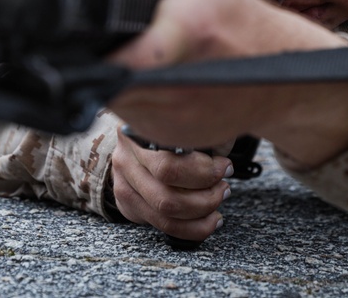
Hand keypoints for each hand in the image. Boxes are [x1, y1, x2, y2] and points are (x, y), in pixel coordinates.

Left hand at [101, 0, 347, 169]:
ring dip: (119, 74)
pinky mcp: (168, 138)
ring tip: (150, 53)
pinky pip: (130, 116)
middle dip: (106, 51)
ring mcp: (167, 119)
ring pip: (111, 97)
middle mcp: (168, 87)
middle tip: (133, 33)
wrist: (282, 71)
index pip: (101, 53)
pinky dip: (137, 96)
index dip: (92, 39)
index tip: (101, 26)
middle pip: (99, 73)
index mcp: (172, 39)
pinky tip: (160, 77)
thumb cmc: (238, 18)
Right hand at [110, 127, 233, 240]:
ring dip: (199, 216)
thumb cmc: (183, 123)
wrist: (152, 129)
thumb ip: (208, 137)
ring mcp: (122, 183)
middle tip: (224, 188)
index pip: (169, 166)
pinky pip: (160, 224)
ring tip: (218, 201)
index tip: (225, 167)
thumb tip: (224, 166)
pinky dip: (190, 227)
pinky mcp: (127, 202)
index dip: (204, 172)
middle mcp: (125, 159)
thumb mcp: (197, 121)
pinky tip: (206, 218)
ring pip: (163, 216)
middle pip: (166, 198)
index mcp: (140, 132)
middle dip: (205, 199)